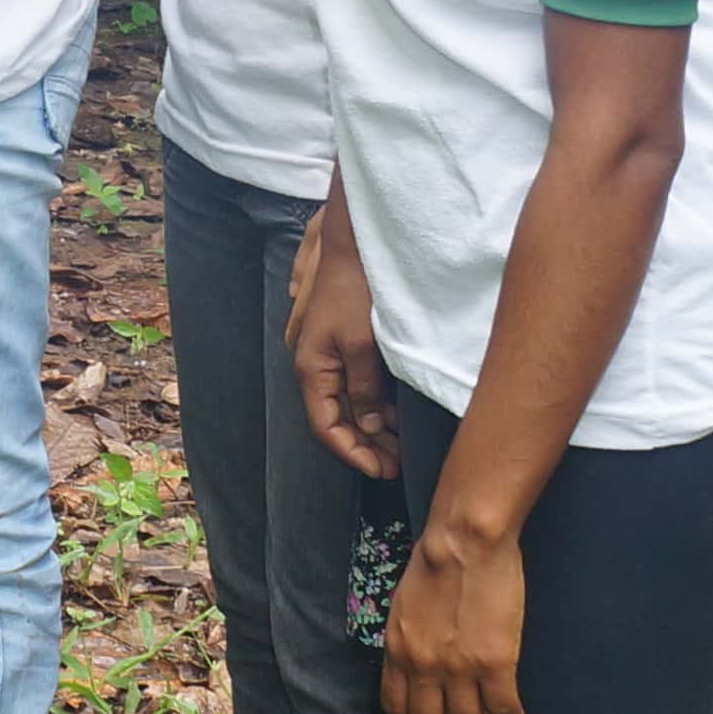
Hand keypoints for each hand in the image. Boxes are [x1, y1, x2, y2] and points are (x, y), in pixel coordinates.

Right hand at [289, 204, 394, 477]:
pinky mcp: (340, 343)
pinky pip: (353, 384)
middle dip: (365, 445)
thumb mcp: (363, 344)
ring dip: (372, 424)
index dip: (352, 453)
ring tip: (401, 443)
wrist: (353, 243)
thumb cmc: (355, 289)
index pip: (325, 426)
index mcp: (311, 368)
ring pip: (346, 402)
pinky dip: (373, 402)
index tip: (381, 471)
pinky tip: (395, 411)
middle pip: (336, 418)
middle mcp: (313, 365)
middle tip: (397, 464)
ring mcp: (326, 355)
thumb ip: (364, 389)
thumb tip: (369, 427)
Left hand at [379, 523, 530, 713]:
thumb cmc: (435, 564)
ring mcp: (459, 668)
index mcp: (398, 651)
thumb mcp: (403, 608)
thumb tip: (417, 665)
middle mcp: (424, 667)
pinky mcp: (495, 662)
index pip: (397, 708)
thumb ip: (407, 641)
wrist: (464, 543)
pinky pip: (504, 708)